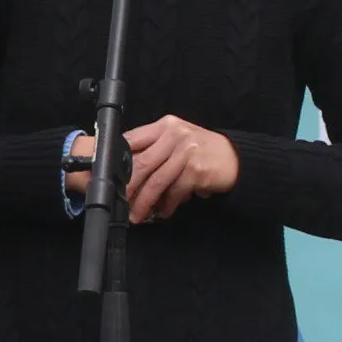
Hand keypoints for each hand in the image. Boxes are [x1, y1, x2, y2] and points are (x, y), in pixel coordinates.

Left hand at [117, 116, 238, 221]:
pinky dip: (167, 205)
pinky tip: (164, 211)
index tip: (107, 178)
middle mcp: (175, 135)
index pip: (132, 140)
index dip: (116, 159)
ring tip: (137, 215)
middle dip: (127, 187)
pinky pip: (175, 192)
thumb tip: (125, 171)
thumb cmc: (202, 151)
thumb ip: (154, 148)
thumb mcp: (177, 140)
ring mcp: (186, 152)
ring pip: (156, 181)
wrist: (234, 158)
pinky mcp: (196, 170)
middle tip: (118, 202)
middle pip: (141, 163)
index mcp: (165, 126)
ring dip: (144, 202)